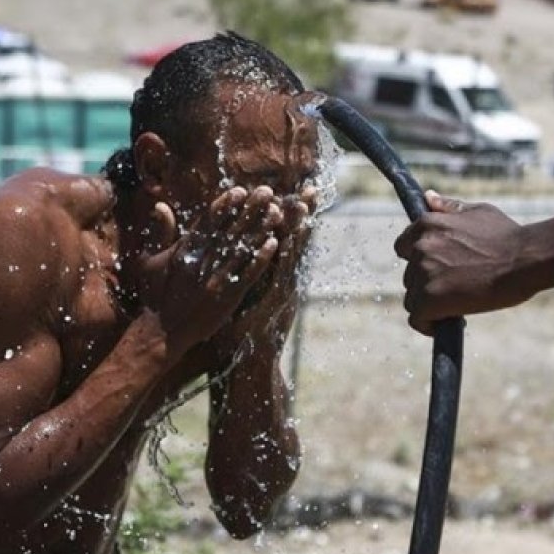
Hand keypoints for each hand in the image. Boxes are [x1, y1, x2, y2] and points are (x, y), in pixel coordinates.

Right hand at [138, 187, 283, 359]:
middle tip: (267, 192)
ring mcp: (216, 279)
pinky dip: (261, 258)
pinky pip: (248, 274)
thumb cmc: (155, 295)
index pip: (208, 222)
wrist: (163, 332)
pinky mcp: (227, 296)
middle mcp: (201, 262)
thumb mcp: (148, 262)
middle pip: (230, 230)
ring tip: (276, 212)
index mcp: (183, 251)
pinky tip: (274, 243)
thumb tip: (160, 205)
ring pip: (242, 249)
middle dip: (249, 209)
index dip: (225, 205)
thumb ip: (159, 233)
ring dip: (260, 229)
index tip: (239, 190)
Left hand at [211, 184, 316, 360]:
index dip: (293, 217)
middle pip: (294, 241)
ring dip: (297, 230)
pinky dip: (283, 258)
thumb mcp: (247, 301)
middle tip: (311, 189)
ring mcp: (283, 292)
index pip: (286, 239)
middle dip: (302, 216)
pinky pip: (279, 275)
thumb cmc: (243, 335)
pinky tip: (285, 240)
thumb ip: (249, 277)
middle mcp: (284, 282)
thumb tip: (244, 257)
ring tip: (304, 205)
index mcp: (276, 278)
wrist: (252, 365)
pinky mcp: (275, 304)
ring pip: (291, 255)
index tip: (299, 192)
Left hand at [394, 190, 532, 333]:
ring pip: (413, 298)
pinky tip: (446, 322)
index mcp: (427, 225)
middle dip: (428, 284)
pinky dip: (428, 324)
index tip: (437, 270)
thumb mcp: (477, 212)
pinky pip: (417, 318)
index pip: (403, 247)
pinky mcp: (429, 299)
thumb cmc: (507, 236)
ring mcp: (423, 273)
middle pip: (410, 276)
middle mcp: (420, 247)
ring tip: (458, 305)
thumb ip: (449, 208)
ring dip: (431, 304)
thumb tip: (428, 197)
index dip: (418, 261)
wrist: (526, 259)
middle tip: (457, 289)